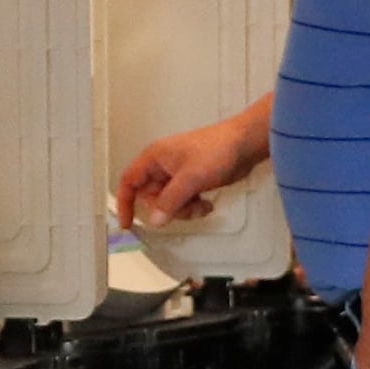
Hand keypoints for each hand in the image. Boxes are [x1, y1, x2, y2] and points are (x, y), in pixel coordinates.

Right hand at [118, 115, 255, 228]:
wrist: (244, 144)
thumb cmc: (216, 151)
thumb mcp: (191, 178)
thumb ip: (170, 201)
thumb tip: (154, 221)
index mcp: (154, 158)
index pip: (129, 181)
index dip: (124, 203)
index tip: (127, 224)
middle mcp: (162, 166)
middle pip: (151, 197)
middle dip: (168, 209)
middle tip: (187, 208)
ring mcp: (177, 174)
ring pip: (168, 203)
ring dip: (184, 210)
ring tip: (201, 205)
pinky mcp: (191, 181)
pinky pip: (183, 201)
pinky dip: (193, 207)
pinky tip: (207, 204)